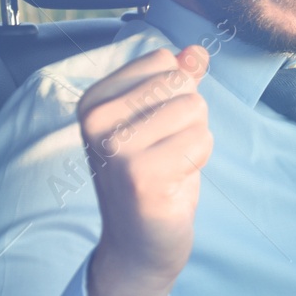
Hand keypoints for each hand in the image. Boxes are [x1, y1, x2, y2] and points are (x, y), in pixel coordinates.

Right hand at [78, 46, 213, 295]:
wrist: (139, 245)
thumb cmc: (152, 177)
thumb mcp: (159, 121)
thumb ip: (177, 81)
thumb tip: (196, 51)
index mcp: (93, 100)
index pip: (163, 62)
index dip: (175, 95)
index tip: (153, 131)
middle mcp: (95, 120)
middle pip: (181, 84)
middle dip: (188, 119)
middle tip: (164, 153)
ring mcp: (115, 148)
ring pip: (195, 109)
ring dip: (194, 140)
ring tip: (168, 166)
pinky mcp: (141, 174)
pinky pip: (202, 139)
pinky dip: (198, 162)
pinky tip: (173, 182)